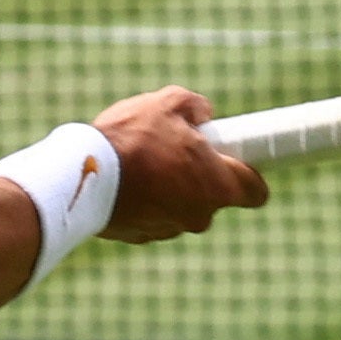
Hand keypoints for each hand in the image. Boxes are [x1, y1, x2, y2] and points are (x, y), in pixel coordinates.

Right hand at [93, 89, 263, 238]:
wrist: (84, 174)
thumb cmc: (133, 138)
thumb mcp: (168, 103)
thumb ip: (195, 106)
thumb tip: (203, 113)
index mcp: (218, 185)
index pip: (256, 192)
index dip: (248, 173)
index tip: (236, 159)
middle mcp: (199, 216)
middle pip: (213, 197)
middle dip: (199, 176)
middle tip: (177, 150)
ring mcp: (169, 229)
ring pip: (180, 208)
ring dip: (169, 189)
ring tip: (142, 161)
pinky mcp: (140, 236)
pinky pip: (152, 217)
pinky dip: (144, 202)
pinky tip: (125, 181)